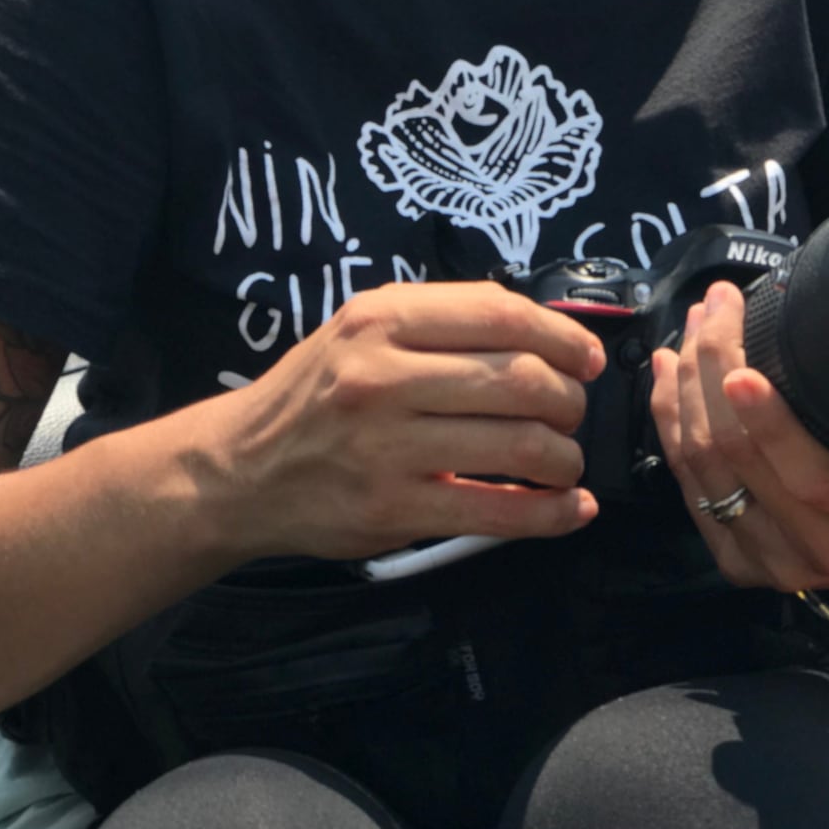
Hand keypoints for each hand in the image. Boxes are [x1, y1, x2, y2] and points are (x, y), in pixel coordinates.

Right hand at [212, 281, 605, 563]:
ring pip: (519, 445)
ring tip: (566, 462)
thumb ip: (439, 322)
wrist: (241, 469)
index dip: (561, 335)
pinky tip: (570, 509)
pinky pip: (496, 512)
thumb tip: (541, 329)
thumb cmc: (316, 393)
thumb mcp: (361, 328)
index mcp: (382, 319)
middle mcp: (384, 376)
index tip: (586, 358)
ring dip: (565, 458)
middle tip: (572, 414)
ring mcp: (388, 446)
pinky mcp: (393, 510)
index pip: (500, 315)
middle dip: (568, 400)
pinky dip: (550, 514)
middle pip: (521, 380)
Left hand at [649, 281, 828, 606]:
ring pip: (701, 467)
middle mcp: (814, 547)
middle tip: (714, 307)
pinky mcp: (736, 559)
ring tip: (690, 326)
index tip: (742, 368)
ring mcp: (769, 559)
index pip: (811, 475)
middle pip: (737, 458)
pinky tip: (667, 373)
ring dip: (684, 387)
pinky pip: (687, 484)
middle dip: (712, 369)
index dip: (769, 422)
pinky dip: (670, 421)